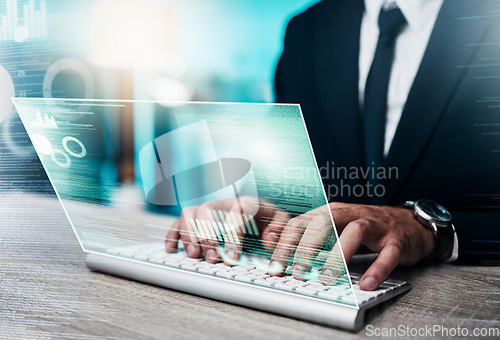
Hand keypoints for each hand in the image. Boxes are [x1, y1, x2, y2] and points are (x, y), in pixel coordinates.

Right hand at [165, 197, 289, 264]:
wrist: (260, 212)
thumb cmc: (268, 219)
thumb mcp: (281, 222)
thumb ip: (279, 228)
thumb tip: (268, 240)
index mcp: (247, 203)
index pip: (237, 213)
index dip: (232, 235)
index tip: (232, 258)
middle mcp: (224, 204)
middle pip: (208, 209)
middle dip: (208, 236)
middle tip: (213, 259)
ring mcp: (208, 211)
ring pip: (190, 212)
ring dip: (188, 234)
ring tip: (194, 255)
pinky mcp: (196, 219)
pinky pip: (178, 222)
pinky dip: (173, 235)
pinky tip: (172, 250)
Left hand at [269, 202, 435, 290]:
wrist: (409, 224)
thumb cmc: (365, 228)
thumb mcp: (334, 227)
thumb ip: (308, 235)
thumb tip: (273, 243)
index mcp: (331, 212)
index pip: (301, 222)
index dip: (285, 244)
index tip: (275, 266)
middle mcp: (351, 214)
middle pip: (324, 222)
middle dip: (307, 247)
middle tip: (298, 270)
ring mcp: (375, 226)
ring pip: (354, 232)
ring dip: (338, 256)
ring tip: (327, 278)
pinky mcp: (396, 240)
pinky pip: (387, 254)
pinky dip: (376, 269)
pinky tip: (366, 283)